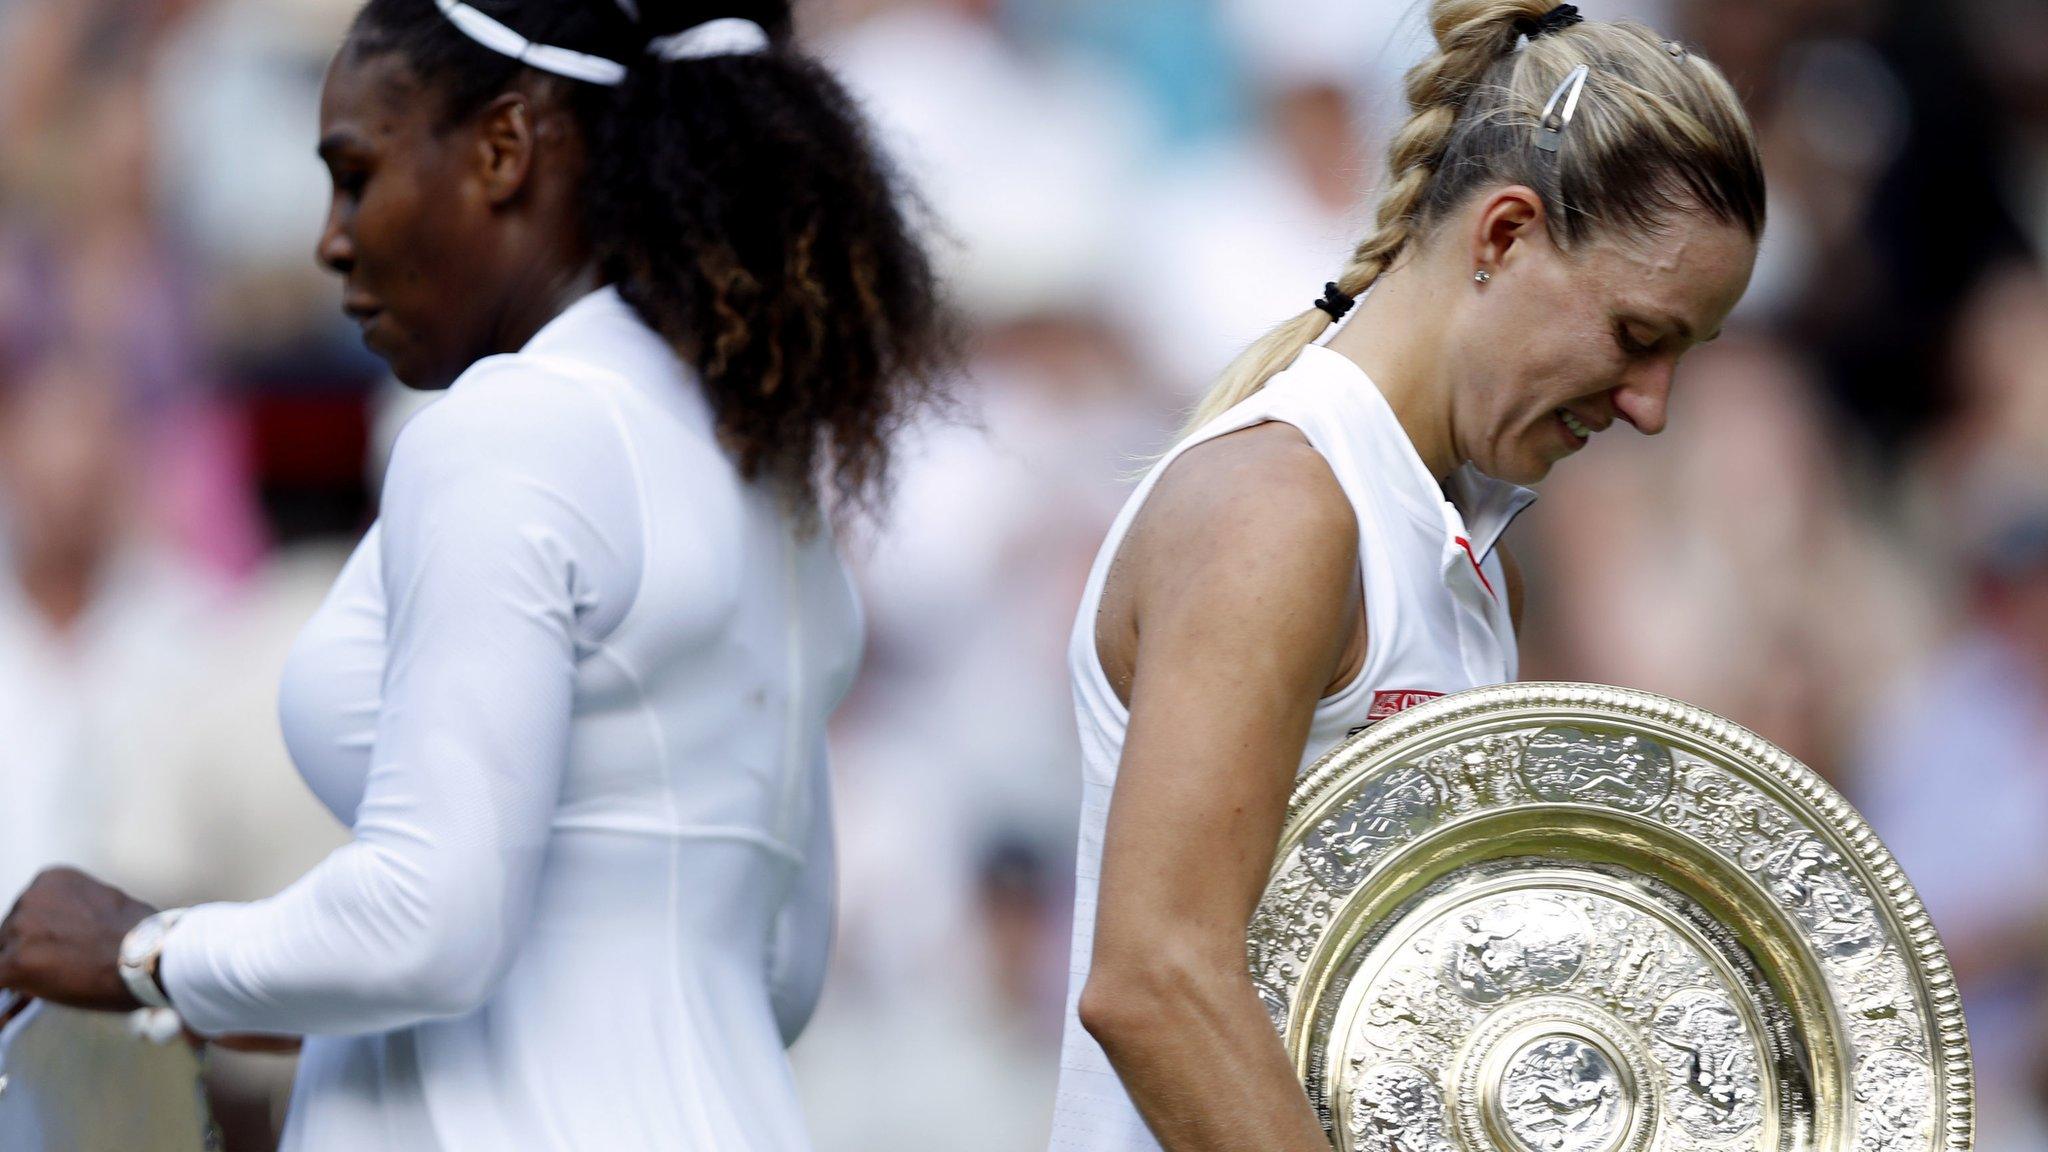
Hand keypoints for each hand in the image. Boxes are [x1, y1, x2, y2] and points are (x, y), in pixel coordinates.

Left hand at [0, 867, 156, 1011]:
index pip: (27, 911)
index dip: (38, 936)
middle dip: (28, 953)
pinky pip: (0, 982)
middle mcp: (30, 898)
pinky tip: (18, 1008)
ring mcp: (20, 930)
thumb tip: (72, 933)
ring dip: (23, 972)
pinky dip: (10, 997)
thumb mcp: (106, 903)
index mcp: (51, 880)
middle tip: (54, 971)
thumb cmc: (142, 935)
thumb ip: (78, 912)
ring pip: (3, 957)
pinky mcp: (14, 964)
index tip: (50, 950)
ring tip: (50, 986)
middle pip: (9, 933)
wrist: (150, 954)